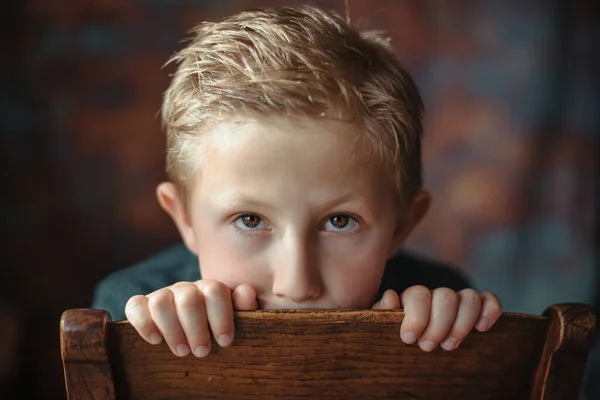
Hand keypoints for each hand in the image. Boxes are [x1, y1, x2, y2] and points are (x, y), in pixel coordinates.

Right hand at [125, 281, 257, 356]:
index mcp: (210, 290)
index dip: (221, 316)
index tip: (225, 341)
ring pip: (161, 301)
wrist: (193, 334)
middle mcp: (185, 289)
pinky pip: (135, 305)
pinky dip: (143, 323)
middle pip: (188, 298)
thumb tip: (245, 292)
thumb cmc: (216, 330)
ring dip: (171, 329)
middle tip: (202, 352)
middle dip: (196, 328)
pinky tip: (155, 340)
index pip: (215, 291)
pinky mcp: (142, 306)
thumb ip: (244, 307)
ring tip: (181, 351)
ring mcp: (163, 295)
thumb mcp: (236, 320)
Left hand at [372, 286, 501, 351]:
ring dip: (462, 323)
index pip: (419, 295)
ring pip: (469, 296)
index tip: (409, 339)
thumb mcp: (383, 328)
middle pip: (446, 296)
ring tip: (449, 345)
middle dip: (439, 325)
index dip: (417, 316)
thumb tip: (391, 297)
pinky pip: (488, 300)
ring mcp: (457, 302)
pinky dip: (490, 310)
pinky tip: (482, 328)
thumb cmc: (398, 340)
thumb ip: (382, 313)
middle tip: (428, 347)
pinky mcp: (476, 310)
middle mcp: (436, 296)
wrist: (412, 350)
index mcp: (413, 299)